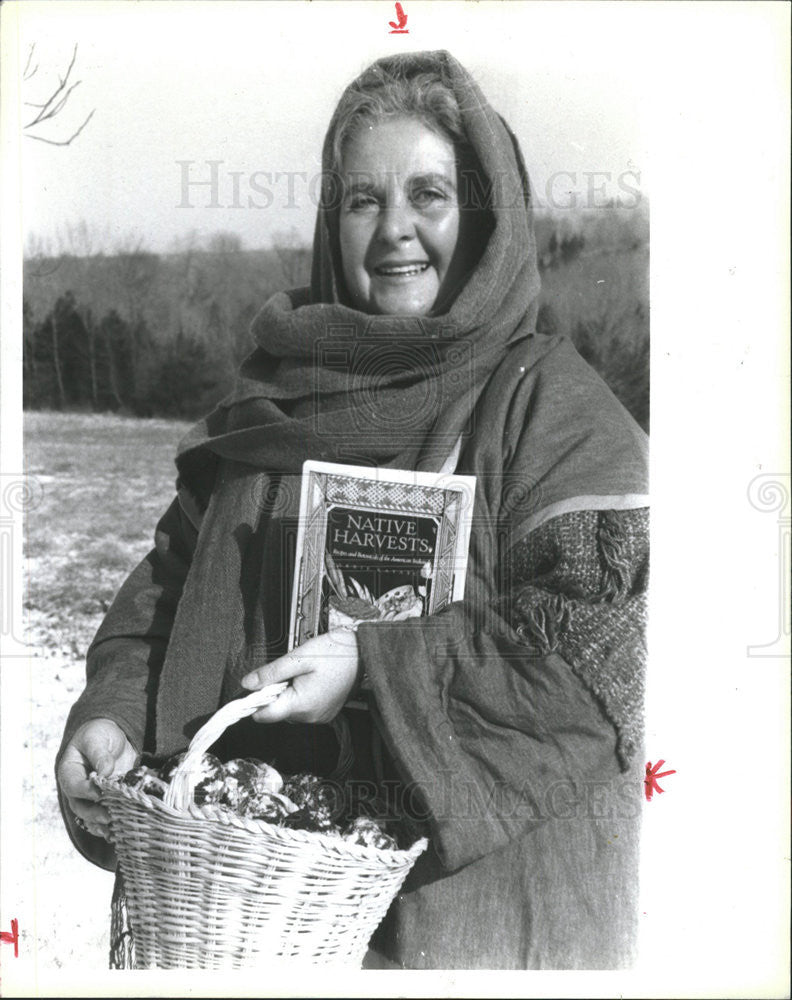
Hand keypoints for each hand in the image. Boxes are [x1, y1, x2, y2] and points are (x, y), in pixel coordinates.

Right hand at [57, 719, 136, 839]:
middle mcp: (77, 788)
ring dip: (100, 825)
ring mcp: (91, 797)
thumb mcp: (97, 739)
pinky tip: (119, 832)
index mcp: (69, 771)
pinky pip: (104, 817)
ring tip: (113, 831)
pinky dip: (111, 825)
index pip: (73, 785)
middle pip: (80, 806)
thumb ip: (100, 755)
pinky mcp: (106, 800)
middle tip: (108, 817)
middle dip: (93, 814)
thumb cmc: (98, 735)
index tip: (98, 793)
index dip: (84, 791)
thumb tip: (106, 772)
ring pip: (90, 817)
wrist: (110, 737)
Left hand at [240, 630, 359, 725]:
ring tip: (303, 675)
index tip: (259, 685)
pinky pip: (304, 709)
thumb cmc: (335, 652)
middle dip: (276, 693)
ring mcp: (320, 717)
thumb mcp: (299, 657)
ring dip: (289, 694)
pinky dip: (302, 696)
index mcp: (302, 704)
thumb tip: (247, 684)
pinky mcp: (326, 713)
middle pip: (277, 712)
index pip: (264, 716)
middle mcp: (310, 716)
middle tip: (290, 672)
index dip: (256, 701)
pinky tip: (312, 681)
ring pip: (290, 710)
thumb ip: (271, 672)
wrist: (364, 653)